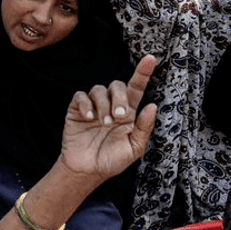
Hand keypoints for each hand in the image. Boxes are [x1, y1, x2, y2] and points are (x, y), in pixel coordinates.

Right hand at [58, 56, 157, 181]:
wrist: (88, 171)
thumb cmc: (113, 160)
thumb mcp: (134, 149)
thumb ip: (144, 128)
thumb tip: (153, 106)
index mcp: (129, 113)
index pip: (137, 88)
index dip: (143, 73)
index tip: (151, 59)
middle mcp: (112, 106)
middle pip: (117, 85)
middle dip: (119, 98)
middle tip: (118, 117)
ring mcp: (94, 107)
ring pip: (99, 89)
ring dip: (103, 104)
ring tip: (103, 123)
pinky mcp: (77, 110)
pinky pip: (81, 96)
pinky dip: (86, 104)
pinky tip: (89, 118)